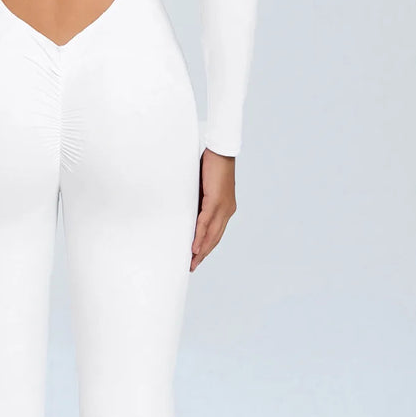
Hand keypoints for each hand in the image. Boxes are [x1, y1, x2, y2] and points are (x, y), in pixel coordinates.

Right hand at [190, 147, 235, 270]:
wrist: (220, 150)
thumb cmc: (211, 165)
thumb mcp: (203, 187)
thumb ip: (199, 200)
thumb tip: (188, 208)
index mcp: (226, 208)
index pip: (216, 232)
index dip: (207, 246)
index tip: (197, 257)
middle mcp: (227, 210)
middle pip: (215, 238)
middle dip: (204, 254)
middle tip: (193, 266)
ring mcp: (223, 207)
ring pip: (211, 234)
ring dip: (201, 250)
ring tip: (192, 262)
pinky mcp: (216, 201)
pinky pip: (206, 223)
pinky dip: (200, 236)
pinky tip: (194, 247)